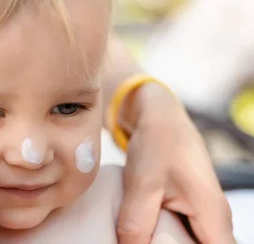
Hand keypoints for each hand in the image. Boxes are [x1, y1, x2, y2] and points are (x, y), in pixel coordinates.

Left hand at [116, 84, 234, 243]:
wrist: (160, 119)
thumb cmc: (156, 145)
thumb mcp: (142, 184)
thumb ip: (136, 223)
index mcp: (213, 217)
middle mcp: (217, 222)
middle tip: (142, 239)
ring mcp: (206, 218)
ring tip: (142, 236)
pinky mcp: (193, 213)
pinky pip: (185, 237)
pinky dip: (166, 239)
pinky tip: (144, 235)